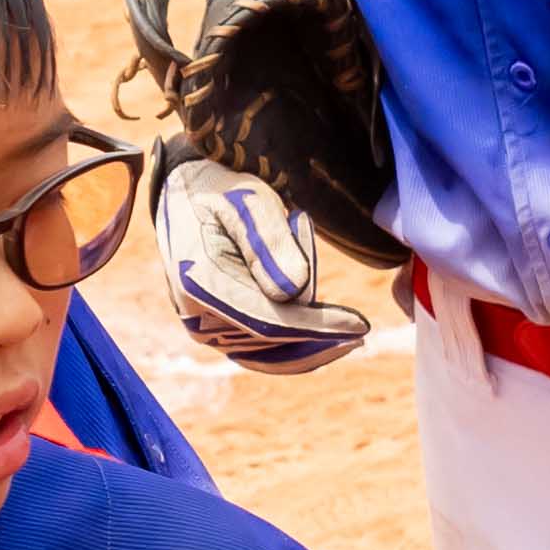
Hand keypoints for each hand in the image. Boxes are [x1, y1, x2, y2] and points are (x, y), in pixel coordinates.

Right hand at [161, 165, 377, 375]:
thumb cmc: (224, 194)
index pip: (270, 320)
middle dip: (307, 291)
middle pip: (281, 330)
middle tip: (296, 225)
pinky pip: (268, 356)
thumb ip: (271, 242)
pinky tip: (332, 335)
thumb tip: (293, 293)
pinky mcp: (222, 338)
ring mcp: (209, 333)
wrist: (188, 199)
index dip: (317, 328)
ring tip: (287, 239)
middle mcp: (199, 317)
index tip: (360, 328)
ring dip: (301, 303)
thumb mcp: (250, 201)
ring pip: (281, 342)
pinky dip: (301, 345)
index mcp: (198, 281)